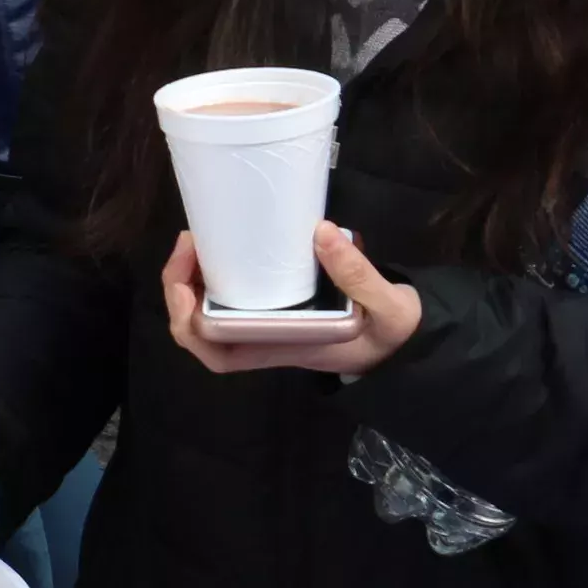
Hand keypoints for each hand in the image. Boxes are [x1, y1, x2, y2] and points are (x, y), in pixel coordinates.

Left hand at [164, 225, 422, 375]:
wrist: (408, 339)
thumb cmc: (393, 334)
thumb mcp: (389, 308)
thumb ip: (359, 276)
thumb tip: (323, 232)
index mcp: (284, 347)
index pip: (220, 355)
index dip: (191, 325)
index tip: (187, 287)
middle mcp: (266, 338)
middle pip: (199, 331)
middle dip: (179, 290)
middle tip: (190, 243)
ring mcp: (267, 322)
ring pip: (208, 310)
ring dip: (191, 278)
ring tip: (196, 239)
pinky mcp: (275, 303)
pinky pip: (229, 294)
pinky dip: (214, 271)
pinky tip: (221, 244)